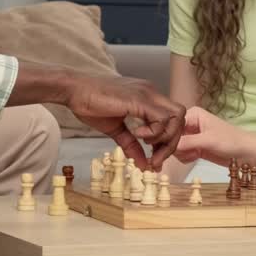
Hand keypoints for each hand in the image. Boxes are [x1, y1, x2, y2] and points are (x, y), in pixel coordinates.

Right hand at [62, 73, 185, 170]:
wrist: (74, 90)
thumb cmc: (91, 104)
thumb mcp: (116, 129)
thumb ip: (131, 145)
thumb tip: (142, 165)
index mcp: (148, 97)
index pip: (174, 118)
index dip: (169, 139)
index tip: (155, 156)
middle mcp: (152, 93)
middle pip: (181, 117)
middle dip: (172, 143)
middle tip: (155, 159)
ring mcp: (147, 94)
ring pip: (177, 117)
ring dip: (165, 138)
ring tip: (145, 144)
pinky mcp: (139, 99)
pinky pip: (161, 118)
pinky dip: (154, 131)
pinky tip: (137, 134)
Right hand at [172, 106, 249, 165]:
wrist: (245, 153)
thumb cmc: (231, 141)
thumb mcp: (208, 140)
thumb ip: (187, 142)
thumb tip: (168, 146)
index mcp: (192, 114)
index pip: (172, 125)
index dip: (169, 136)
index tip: (169, 147)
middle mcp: (190, 123)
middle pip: (171, 137)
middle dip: (177, 147)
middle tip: (188, 152)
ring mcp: (191, 136)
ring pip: (175, 147)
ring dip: (183, 153)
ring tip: (196, 154)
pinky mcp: (194, 147)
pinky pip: (181, 154)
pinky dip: (186, 158)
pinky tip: (196, 157)